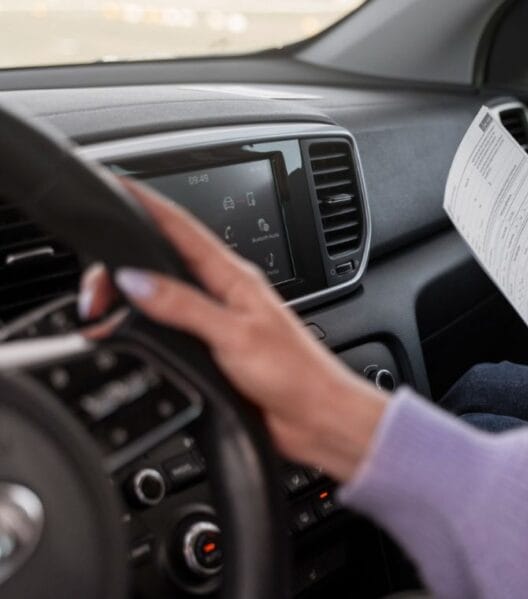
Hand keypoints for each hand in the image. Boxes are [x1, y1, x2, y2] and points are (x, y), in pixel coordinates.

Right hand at [79, 179, 387, 480]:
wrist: (318, 417)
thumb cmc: (296, 374)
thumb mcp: (235, 334)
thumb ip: (184, 306)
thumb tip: (136, 279)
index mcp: (235, 277)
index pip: (183, 229)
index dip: (149, 205)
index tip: (119, 187)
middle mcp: (226, 294)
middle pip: (165, 262)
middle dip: (125, 263)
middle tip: (95, 287)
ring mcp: (220, 322)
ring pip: (165, 294)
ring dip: (134, 295)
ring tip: (104, 304)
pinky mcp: (215, 351)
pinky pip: (172, 327)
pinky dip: (146, 325)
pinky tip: (133, 331)